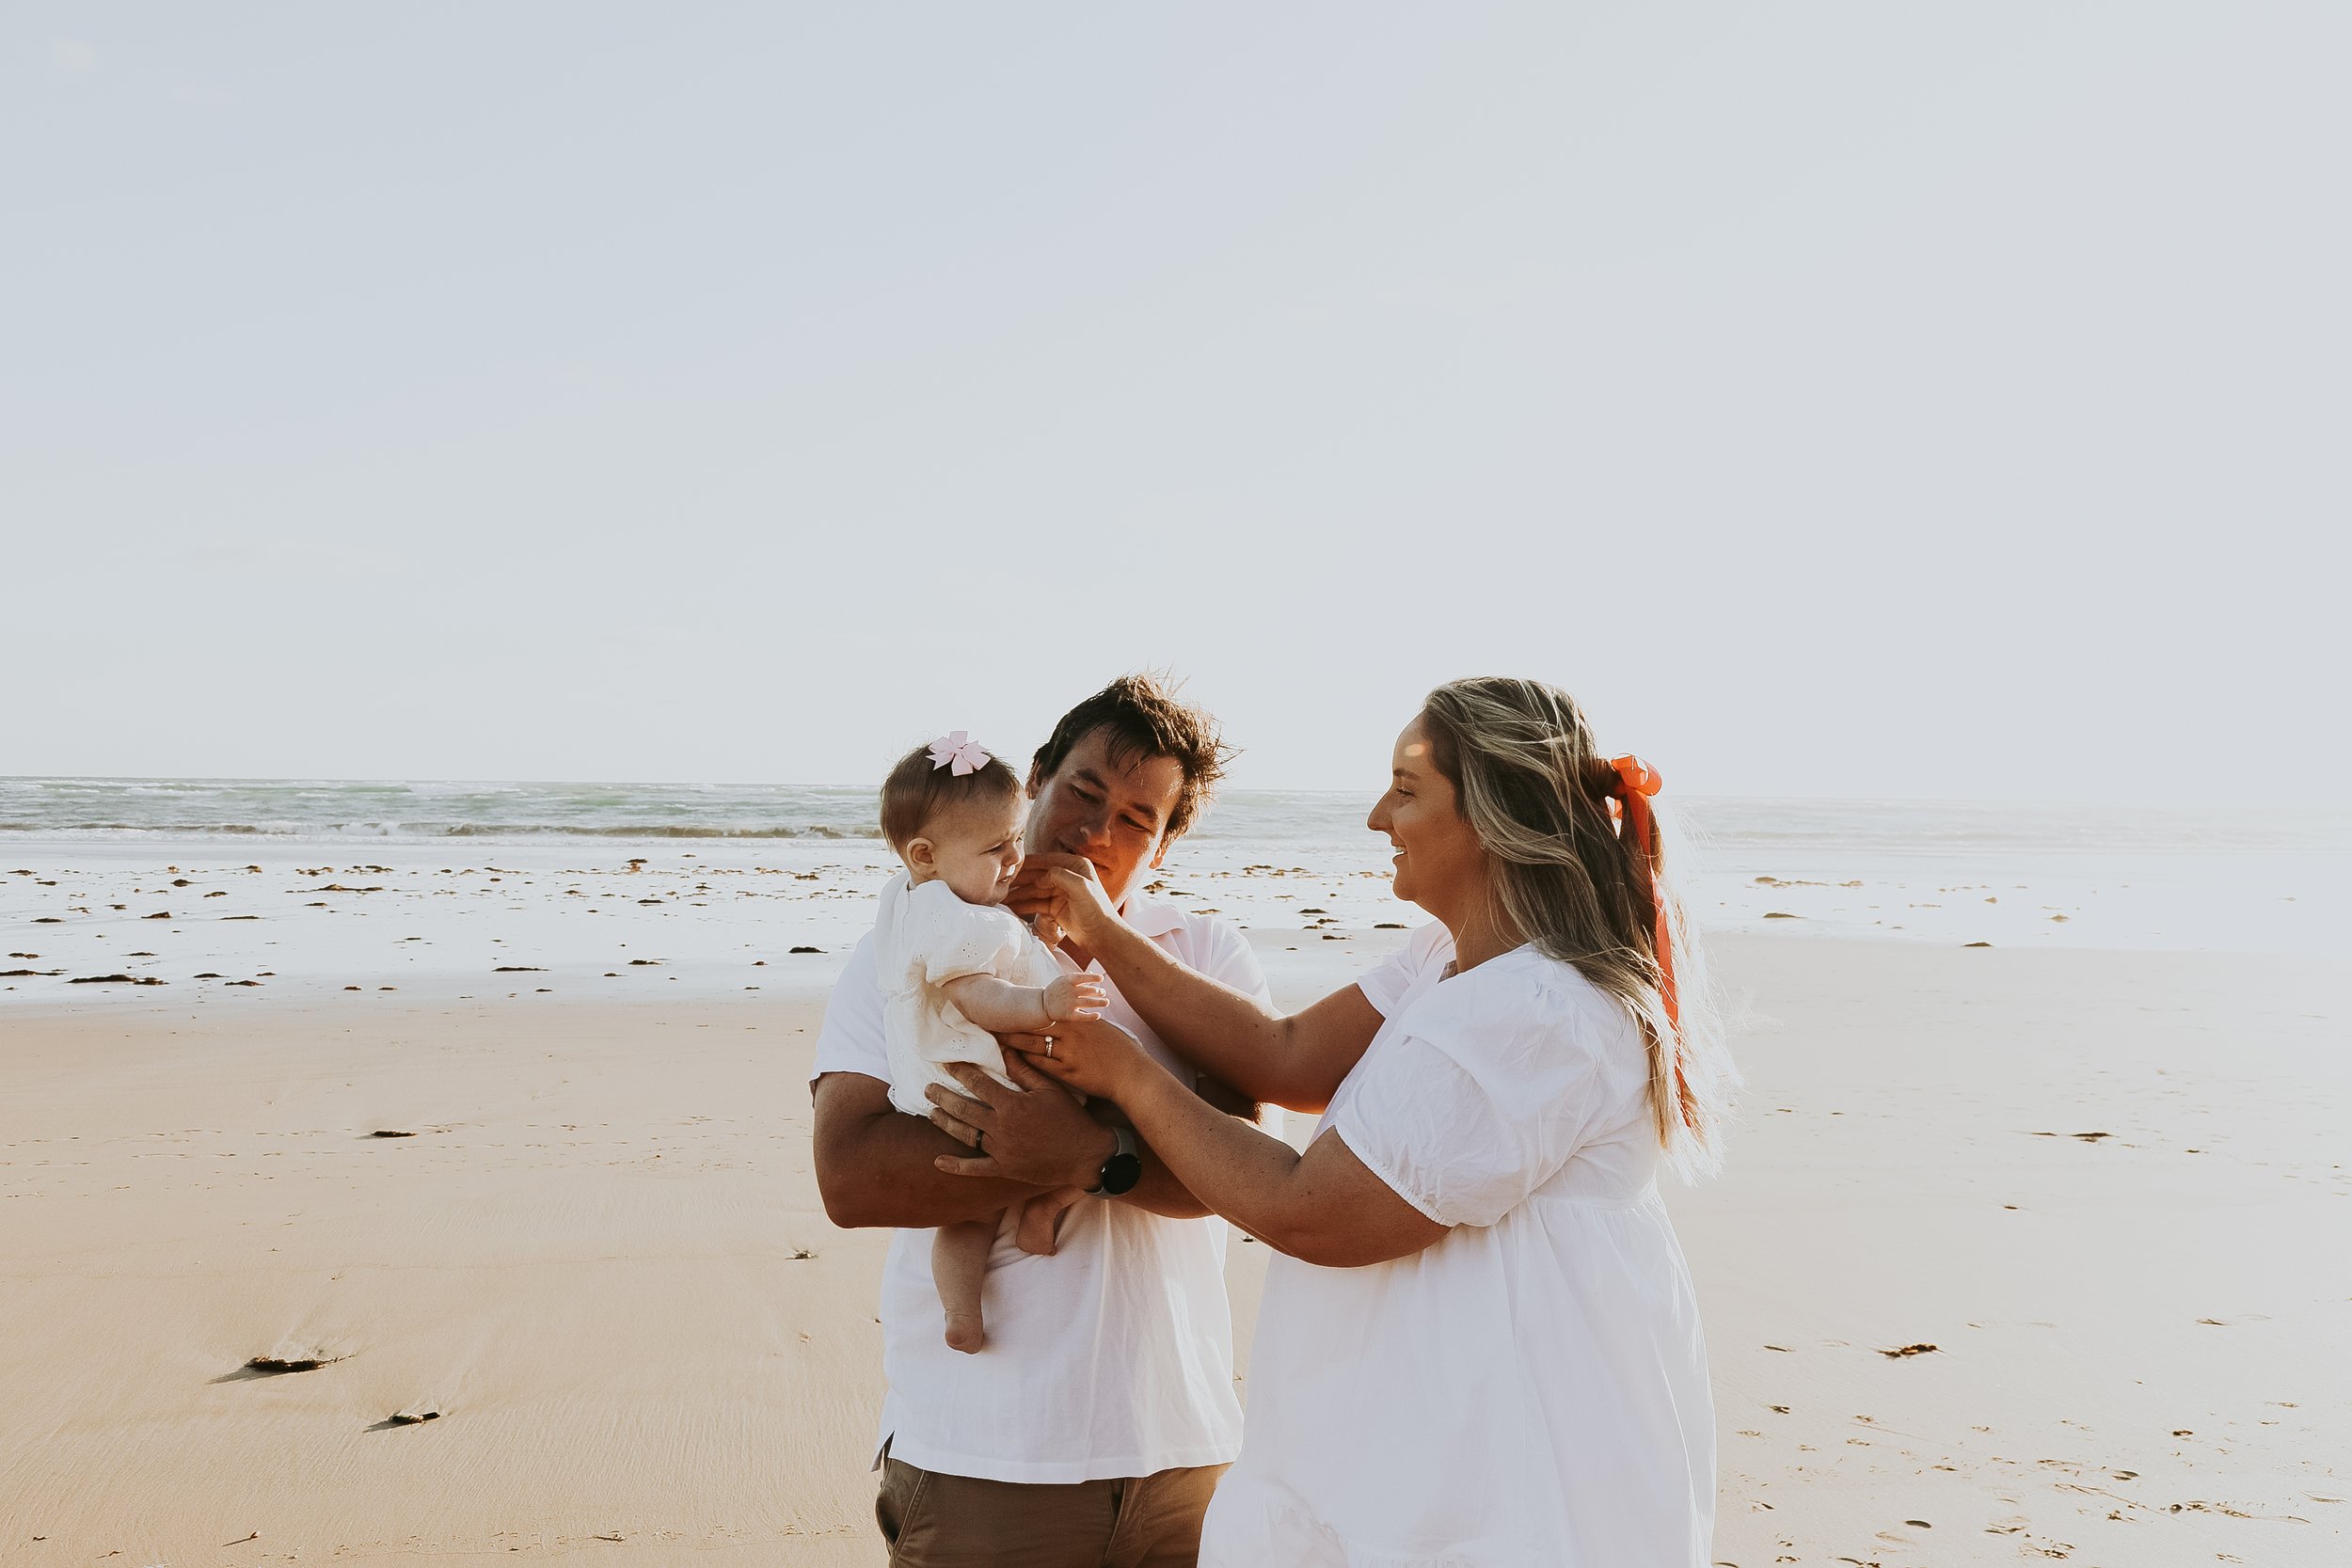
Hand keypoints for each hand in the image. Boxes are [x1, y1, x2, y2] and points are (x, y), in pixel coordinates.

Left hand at [925, 1056, 1114, 1187]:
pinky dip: (955, 1166)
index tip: (947, 1064)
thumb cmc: (1070, 1119)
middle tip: (928, 1088)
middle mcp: (1002, 1128)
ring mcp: (1001, 1151)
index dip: (961, 1072)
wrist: (1086, 1156)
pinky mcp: (1004, 1169)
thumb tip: (1005, 1050)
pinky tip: (937, 1161)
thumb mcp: (1050, 1089)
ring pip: (965, 1135)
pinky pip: (974, 1168)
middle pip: (964, 1109)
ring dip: (945, 1123)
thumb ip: (1024, 1071)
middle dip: (943, 1097)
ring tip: (931, 1112)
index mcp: (1012, 1105)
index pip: (978, 1084)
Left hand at [1007, 1013, 1158, 1101]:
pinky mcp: (1068, 1072)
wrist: (1132, 1074)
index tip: (1009, 1010)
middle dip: (1012, 1025)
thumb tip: (1069, 1015)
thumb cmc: (1120, 1050)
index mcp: (1077, 1020)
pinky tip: (1014, 1061)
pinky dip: (1026, 1062)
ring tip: (997, 1041)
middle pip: (1033, 1026)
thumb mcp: (1100, 1028)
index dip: (1025, 1012)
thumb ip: (1082, 1021)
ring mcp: (1068, 1053)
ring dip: (1013, 1043)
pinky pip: (1041, 1065)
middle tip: (992, 1024)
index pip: (1044, 1013)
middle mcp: (1071, 1033)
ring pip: (1033, 1045)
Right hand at [1009, 853, 1120, 949]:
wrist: (1102, 936)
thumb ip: (1060, 875)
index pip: (1046, 860)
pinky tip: (1010, 908)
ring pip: (1034, 890)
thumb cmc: (1096, 910)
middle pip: (1037, 875)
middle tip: (999, 883)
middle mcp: (1067, 876)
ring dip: (1018, 894)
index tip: (1010, 867)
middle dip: (1019, 880)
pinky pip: (1035, 903)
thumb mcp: (1080, 887)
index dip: (1028, 864)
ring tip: (1000, 898)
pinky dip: (1023, 905)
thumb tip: (1040, 877)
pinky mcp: (1055, 907)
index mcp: (1075, 865)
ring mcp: (1060, 892)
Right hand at [1041, 972, 1105, 1025]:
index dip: (1093, 978)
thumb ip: (1077, 977)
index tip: (1101, 979)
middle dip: (1098, 992)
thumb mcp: (1063, 980)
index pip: (1083, 977)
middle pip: (1088, 991)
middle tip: (1103, 993)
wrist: (1042, 1005)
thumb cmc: (1055, 990)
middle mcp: (1070, 992)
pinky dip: (1091, 1016)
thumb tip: (1092, 973)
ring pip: (1088, 1003)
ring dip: (1099, 1003)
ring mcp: (1069, 1004)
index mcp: (1068, 981)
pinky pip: (1082, 1016)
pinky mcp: (1068, 1015)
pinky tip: (1098, 1015)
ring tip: (1106, 1002)